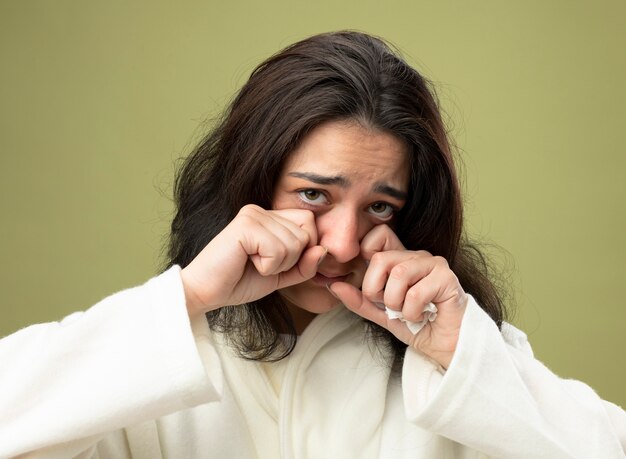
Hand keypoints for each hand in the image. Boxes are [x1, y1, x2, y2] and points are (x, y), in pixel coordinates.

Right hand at [180, 204, 326, 315]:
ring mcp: (253, 215)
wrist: (206, 292)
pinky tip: (247, 262)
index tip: (278, 263)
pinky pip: (279, 250)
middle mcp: (262, 210)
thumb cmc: (240, 282)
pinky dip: (268, 266)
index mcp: (270, 216)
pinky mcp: (245, 225)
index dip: (304, 249)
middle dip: (291, 260)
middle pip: (306, 232)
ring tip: (253, 263)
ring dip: (278, 265)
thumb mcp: (282, 275)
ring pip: (295, 243)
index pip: (310, 222)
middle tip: (262, 264)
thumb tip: (323, 249)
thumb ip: (305, 264)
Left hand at [328, 225, 466, 367]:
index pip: (378, 235)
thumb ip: (359, 300)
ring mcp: (433, 264)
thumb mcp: (381, 314)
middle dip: (377, 291)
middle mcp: (417, 257)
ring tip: (408, 313)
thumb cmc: (418, 327)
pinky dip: (413, 312)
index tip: (373, 287)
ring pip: (398, 274)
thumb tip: (334, 285)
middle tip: (392, 307)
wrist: (446, 348)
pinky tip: (423, 316)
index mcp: (400, 259)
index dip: (367, 256)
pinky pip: (416, 292)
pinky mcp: (447, 278)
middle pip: (380, 259)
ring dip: (396, 303)